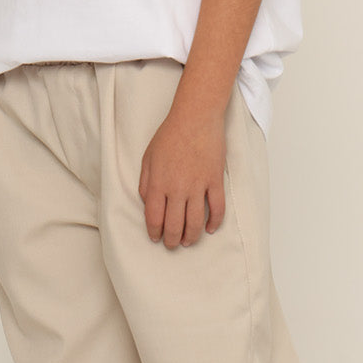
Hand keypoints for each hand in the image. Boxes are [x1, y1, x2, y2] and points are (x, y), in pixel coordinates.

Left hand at [138, 106, 226, 247]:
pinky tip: (210, 229)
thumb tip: (146, 202)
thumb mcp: (147, 157)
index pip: (154, 217)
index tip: (155, 237)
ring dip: (191, 236)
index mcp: (158, 183)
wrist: (195, 118)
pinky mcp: (214, 181)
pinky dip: (215, 222)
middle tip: (172, 245)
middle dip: (172, 240)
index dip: (154, 232)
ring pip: (195, 222)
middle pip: (174, 225)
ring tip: (188, 241)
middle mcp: (177, 189)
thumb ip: (144, 182)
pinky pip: (217, 208)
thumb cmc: (169, 135)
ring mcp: (198, 186)